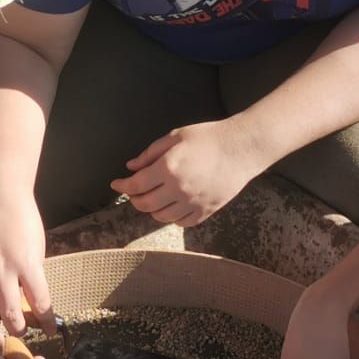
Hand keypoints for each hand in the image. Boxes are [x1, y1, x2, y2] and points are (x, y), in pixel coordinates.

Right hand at [0, 192, 52, 335]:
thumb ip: (33, 274)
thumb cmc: (22, 219)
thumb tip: (32, 301)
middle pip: (11, 313)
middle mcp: (4, 269)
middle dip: (18, 328)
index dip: (46, 322)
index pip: (40, 303)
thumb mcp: (37, 247)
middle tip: (21, 329)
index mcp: (28, 264)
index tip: (49, 330)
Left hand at [110, 119, 265, 226]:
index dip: (122, 186)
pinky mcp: (206, 211)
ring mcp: (192, 203)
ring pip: (161, 217)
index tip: (116, 184)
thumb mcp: (175, 136)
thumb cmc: (208, 137)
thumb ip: (150, 153)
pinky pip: (181, 222)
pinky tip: (171, 205)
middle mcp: (178, 189)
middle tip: (133, 192)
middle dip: (134, 199)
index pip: (136, 185)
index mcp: (168, 168)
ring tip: (152, 198)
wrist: (241, 149)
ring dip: (151, 209)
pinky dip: (171, 217)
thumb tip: (130, 167)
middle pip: (145, 204)